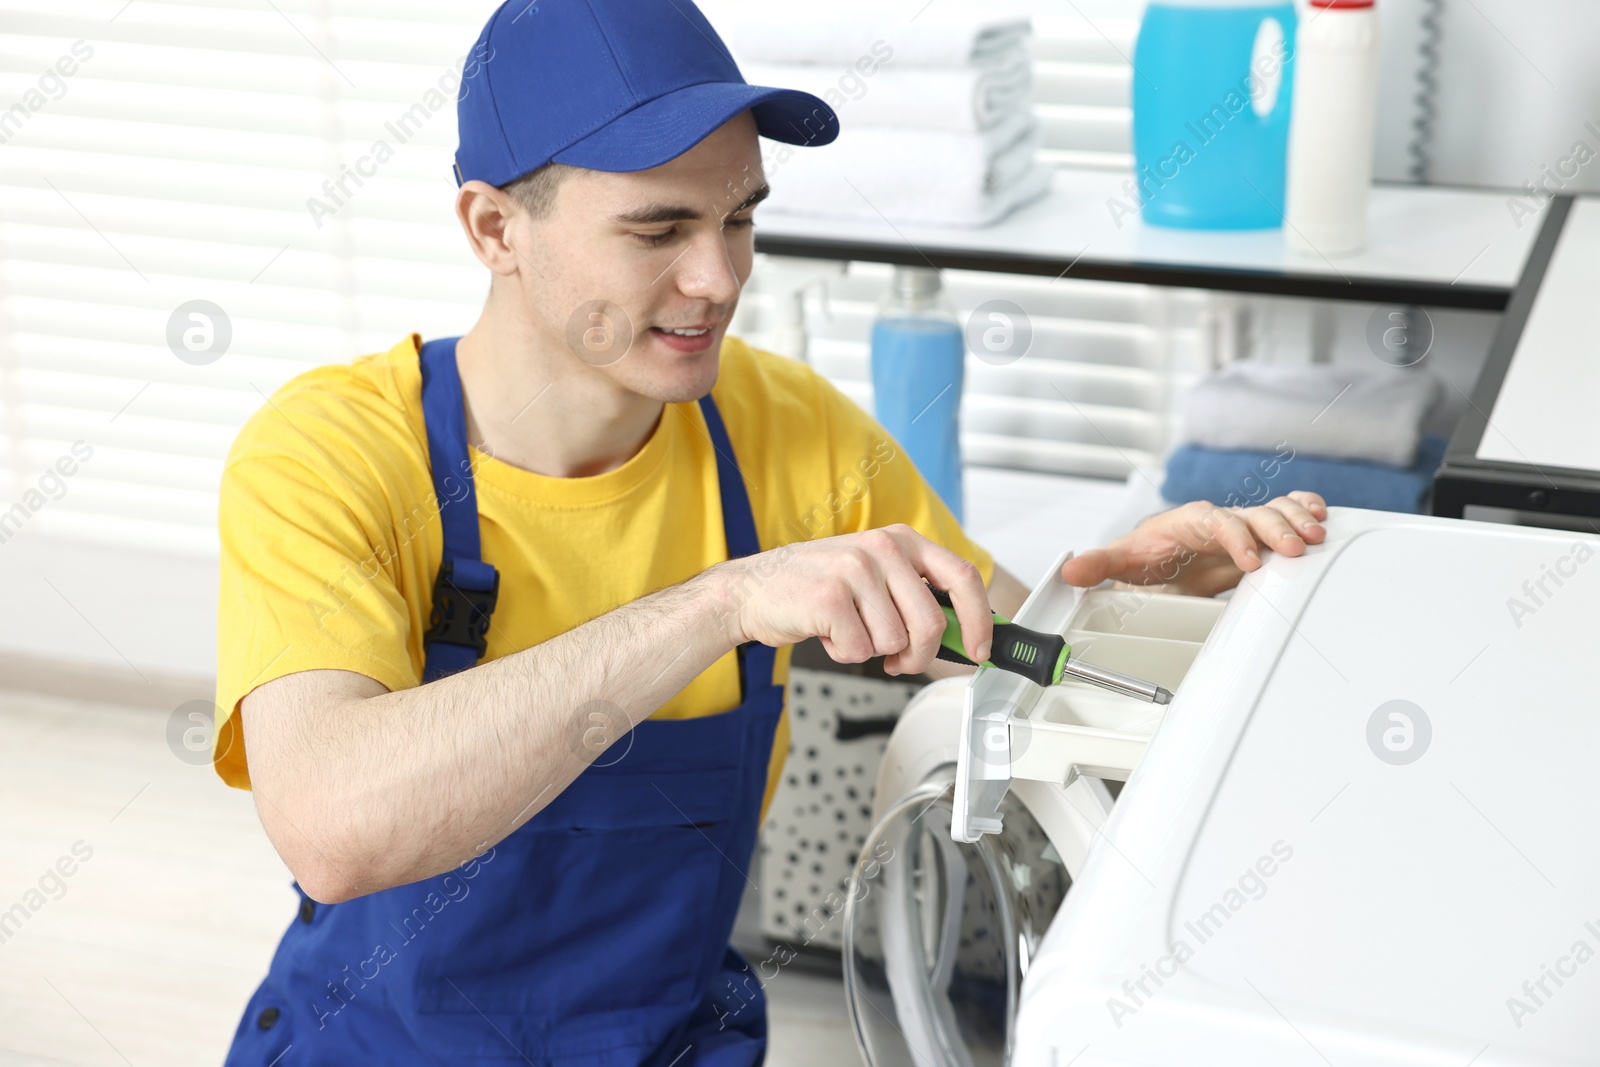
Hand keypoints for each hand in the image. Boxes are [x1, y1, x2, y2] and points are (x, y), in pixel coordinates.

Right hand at [710, 524, 992, 675]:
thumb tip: (963, 636)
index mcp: (900, 540)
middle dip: (918, 655)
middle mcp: (881, 549)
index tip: (981, 648)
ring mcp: (855, 571)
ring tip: (847, 630)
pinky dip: (844, 653)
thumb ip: (915, 598)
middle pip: (930, 623)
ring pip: (895, 641)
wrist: (752, 589)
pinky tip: (828, 633)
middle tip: (898, 660)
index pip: (962, 577)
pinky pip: (860, 650)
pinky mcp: (831, 598)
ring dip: (871, 650)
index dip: (979, 620)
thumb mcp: (873, 578)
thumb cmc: (814, 587)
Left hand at [1060, 492, 1327, 596]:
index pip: (1216, 522)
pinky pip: (1281, 516)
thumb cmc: (1145, 555)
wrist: (1160, 556)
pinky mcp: (1255, 538)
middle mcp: (1219, 520)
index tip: (1249, 562)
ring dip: (1295, 520)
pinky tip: (1321, 517)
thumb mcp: (1122, 561)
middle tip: (1296, 549)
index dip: (1234, 539)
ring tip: (1317, 535)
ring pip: (1272, 513)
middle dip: (1275, 530)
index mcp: (1190, 521)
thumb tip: (1069, 572)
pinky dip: (1302, 511)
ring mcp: (1240, 527)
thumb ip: (1099, 564)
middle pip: (1252, 516)